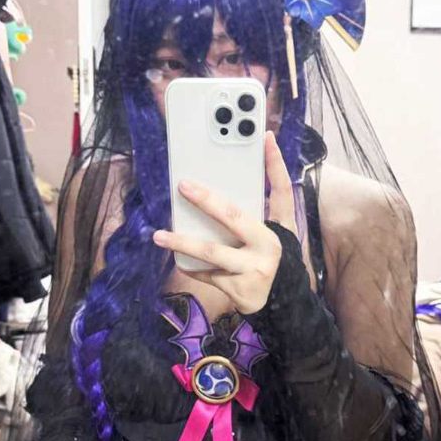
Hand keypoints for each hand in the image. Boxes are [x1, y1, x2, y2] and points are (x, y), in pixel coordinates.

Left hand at [153, 131, 296, 314]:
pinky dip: (191, 266)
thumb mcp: (266, 237)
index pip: (282, 190)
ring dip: (182, 242)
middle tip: (183, 186)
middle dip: (207, 200)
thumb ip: (250, 216)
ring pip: (212, 252)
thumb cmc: (264, 261)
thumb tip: (210, 194)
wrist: (281, 303)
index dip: (276, 164)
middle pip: (234, 217)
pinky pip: (208, 273)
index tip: (266, 137)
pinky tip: (177, 260)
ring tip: (159, 236)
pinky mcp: (239, 289)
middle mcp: (270, 246)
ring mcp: (255, 269)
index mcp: (280, 228)